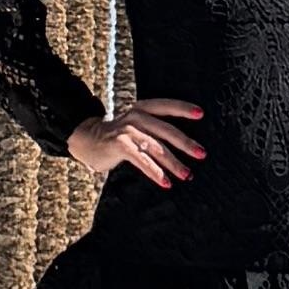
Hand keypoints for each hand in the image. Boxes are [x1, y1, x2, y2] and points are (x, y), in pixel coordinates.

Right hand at [70, 97, 203, 190]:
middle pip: (165, 130)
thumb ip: (155, 130)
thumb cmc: (119, 136)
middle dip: (185, 143)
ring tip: (186, 174)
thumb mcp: (136, 126)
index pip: (166, 106)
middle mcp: (136, 116)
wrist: (87, 139)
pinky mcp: (119, 145)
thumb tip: (186, 144)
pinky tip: (166, 182)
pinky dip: (155, 172)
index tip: (201, 114)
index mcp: (142, 108)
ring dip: (173, 163)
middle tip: (202, 154)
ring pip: (156, 147)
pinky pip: (141, 159)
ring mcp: (127, 130)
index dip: (183, 109)